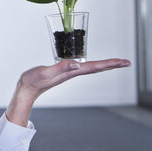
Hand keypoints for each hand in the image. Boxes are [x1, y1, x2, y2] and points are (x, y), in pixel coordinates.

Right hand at [6, 59, 130, 126]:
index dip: (110, 64)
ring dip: (104, 65)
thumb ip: (61, 68)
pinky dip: (91, 64)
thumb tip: (77, 65)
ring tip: (114, 63)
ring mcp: (68, 73)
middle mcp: (73, 73)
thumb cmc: (33, 81)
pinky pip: (81, 67)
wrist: (25, 89)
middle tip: (126, 62)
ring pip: (91, 68)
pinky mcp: (63, 72)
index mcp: (71, 72)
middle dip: (112, 65)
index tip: (124, 61)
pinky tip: (90, 64)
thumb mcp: (46, 72)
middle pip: (97, 68)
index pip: (95, 67)